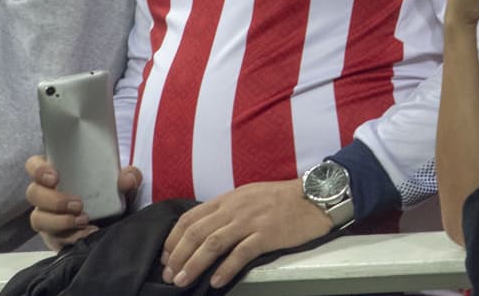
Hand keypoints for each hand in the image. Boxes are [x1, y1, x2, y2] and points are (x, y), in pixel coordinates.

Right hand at [24, 155, 141, 251]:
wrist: (113, 223)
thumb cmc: (109, 194)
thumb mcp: (121, 183)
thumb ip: (128, 176)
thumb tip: (127, 179)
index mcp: (57, 173)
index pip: (34, 165)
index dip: (38, 170)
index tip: (55, 177)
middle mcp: (46, 194)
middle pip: (33, 193)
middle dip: (54, 200)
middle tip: (78, 204)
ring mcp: (46, 217)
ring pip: (38, 218)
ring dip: (59, 221)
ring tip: (83, 221)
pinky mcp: (53, 237)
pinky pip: (52, 239)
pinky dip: (69, 237)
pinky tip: (86, 234)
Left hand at [160, 179, 331, 288]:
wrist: (313, 197)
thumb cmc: (281, 198)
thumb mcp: (247, 196)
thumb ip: (226, 210)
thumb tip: (205, 231)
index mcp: (227, 198)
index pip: (190, 217)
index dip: (173, 238)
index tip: (165, 256)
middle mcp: (234, 208)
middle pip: (196, 232)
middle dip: (177, 256)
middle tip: (168, 275)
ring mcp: (250, 221)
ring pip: (212, 243)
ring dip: (193, 264)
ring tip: (181, 281)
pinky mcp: (266, 234)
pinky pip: (241, 253)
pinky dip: (225, 268)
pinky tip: (215, 282)